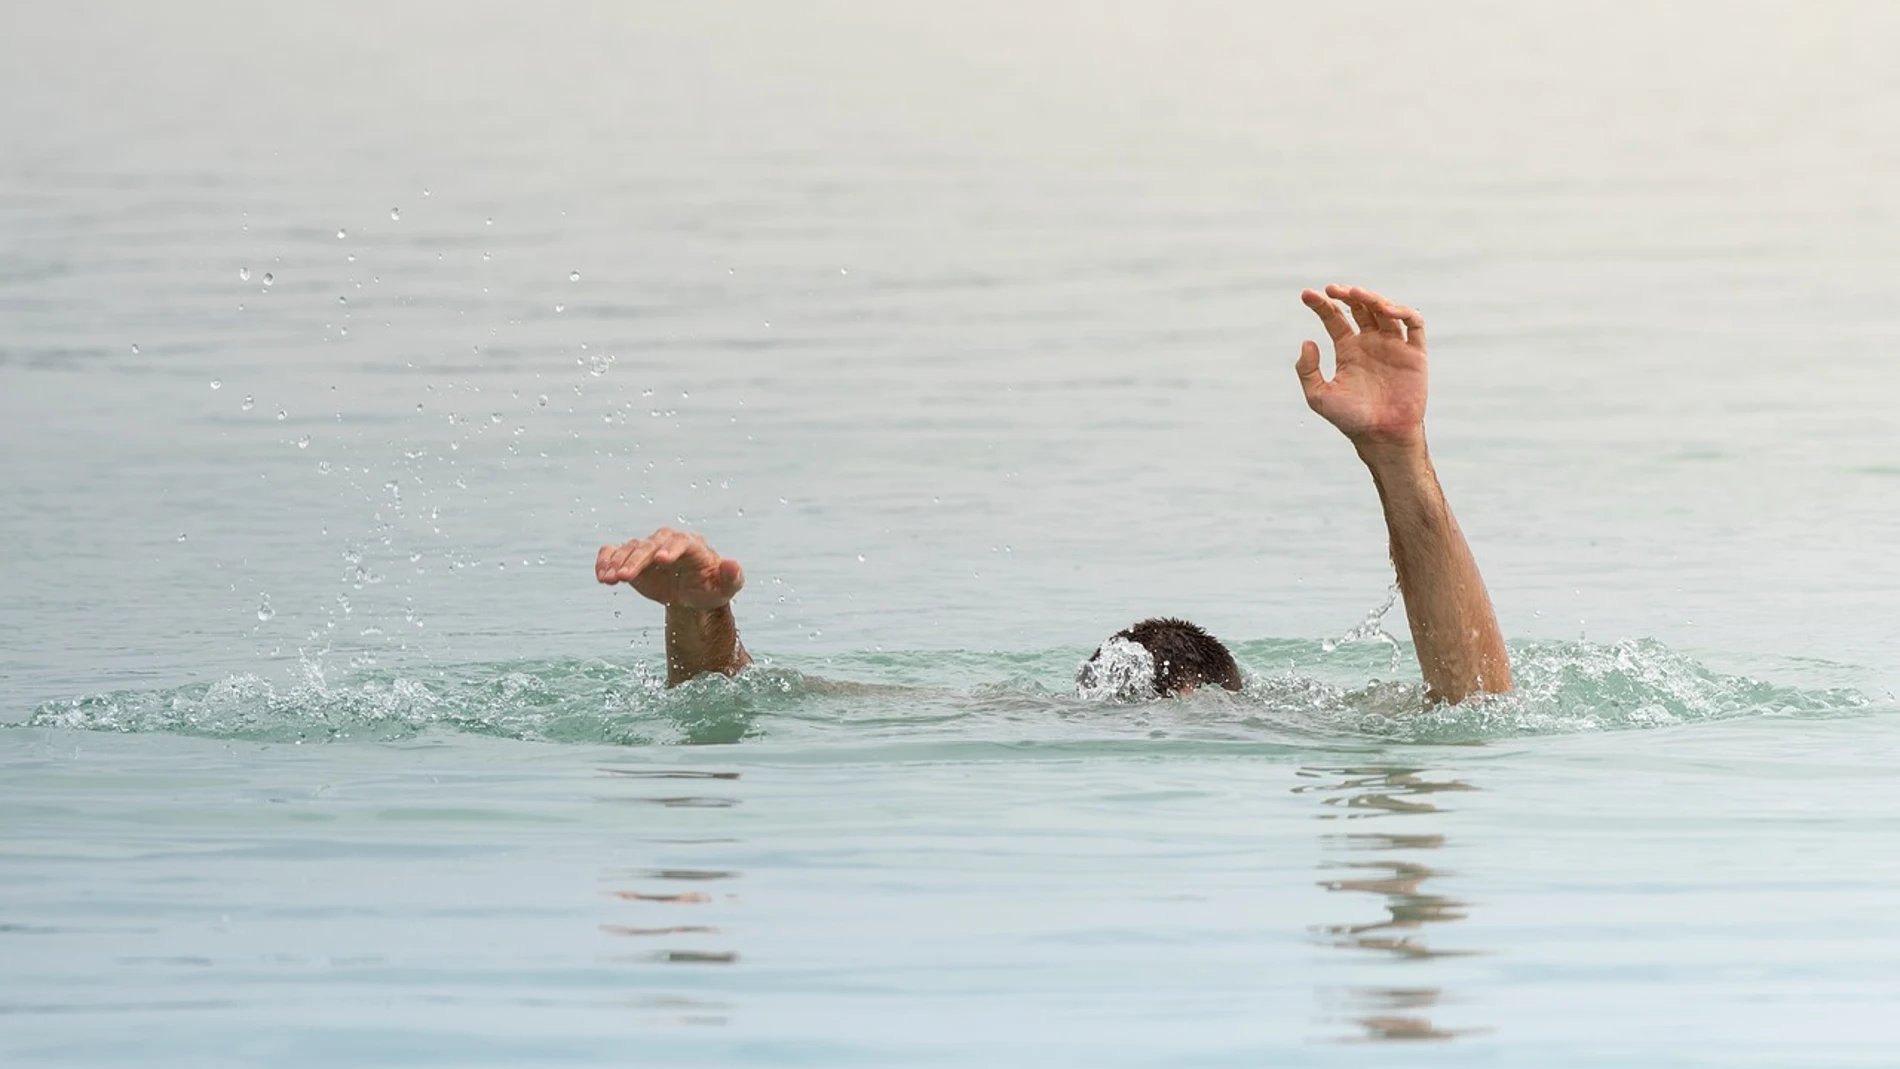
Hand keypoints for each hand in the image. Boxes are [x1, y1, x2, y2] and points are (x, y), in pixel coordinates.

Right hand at [595, 527, 744, 610]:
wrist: (693, 594)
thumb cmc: (711, 588)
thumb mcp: (726, 588)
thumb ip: (731, 577)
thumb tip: (732, 564)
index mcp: (693, 547)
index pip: (681, 542)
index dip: (671, 549)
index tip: (662, 560)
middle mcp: (668, 543)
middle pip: (650, 544)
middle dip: (638, 559)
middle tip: (625, 576)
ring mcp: (648, 549)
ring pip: (630, 548)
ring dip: (618, 562)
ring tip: (609, 579)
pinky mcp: (632, 559)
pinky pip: (614, 552)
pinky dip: (605, 560)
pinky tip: (601, 575)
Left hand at [1295, 284, 1428, 446]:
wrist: (1382, 436)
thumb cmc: (1350, 419)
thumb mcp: (1319, 396)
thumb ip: (1307, 370)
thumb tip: (1307, 341)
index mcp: (1348, 350)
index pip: (1335, 319)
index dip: (1321, 305)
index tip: (1307, 295)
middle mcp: (1371, 343)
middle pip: (1359, 308)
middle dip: (1346, 295)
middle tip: (1332, 290)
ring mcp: (1393, 346)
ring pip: (1384, 310)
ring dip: (1371, 298)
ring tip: (1356, 294)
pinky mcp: (1415, 353)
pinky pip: (1414, 324)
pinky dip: (1403, 311)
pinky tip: (1386, 310)